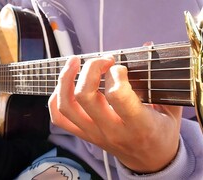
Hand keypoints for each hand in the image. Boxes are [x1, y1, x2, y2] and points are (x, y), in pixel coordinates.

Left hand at [48, 56, 181, 172]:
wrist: (149, 161)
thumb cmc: (161, 132)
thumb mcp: (171, 109)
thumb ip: (161, 80)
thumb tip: (146, 45)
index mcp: (138, 125)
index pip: (117, 95)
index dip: (115, 73)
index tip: (120, 67)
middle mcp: (111, 131)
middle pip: (85, 96)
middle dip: (90, 69)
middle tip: (102, 60)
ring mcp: (93, 134)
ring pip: (67, 105)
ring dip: (65, 79)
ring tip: (74, 62)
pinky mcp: (83, 135)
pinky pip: (59, 118)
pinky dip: (55, 99)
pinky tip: (64, 85)